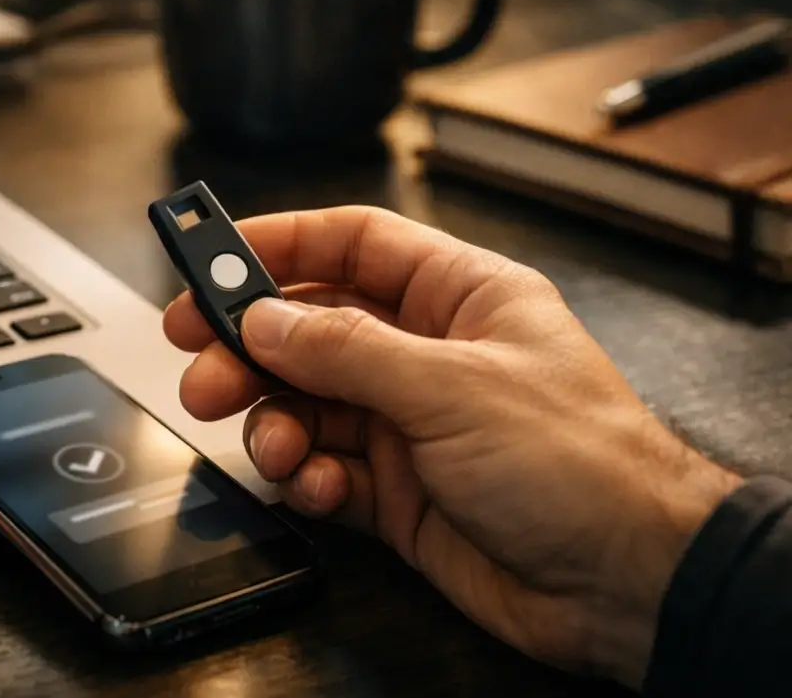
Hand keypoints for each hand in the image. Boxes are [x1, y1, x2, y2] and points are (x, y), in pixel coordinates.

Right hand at [165, 206, 740, 688]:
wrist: (628, 586)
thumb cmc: (587, 467)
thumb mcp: (454, 387)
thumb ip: (348, 349)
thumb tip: (267, 318)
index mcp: (461, 298)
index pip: (354, 246)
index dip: (280, 244)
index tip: (212, 256)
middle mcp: (430, 354)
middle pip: (312, 329)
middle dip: (251, 348)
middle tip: (202, 367)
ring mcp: (411, 425)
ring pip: (306, 404)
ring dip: (271, 421)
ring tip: (267, 443)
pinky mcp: (398, 492)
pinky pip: (323, 469)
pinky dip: (304, 477)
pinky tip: (312, 484)